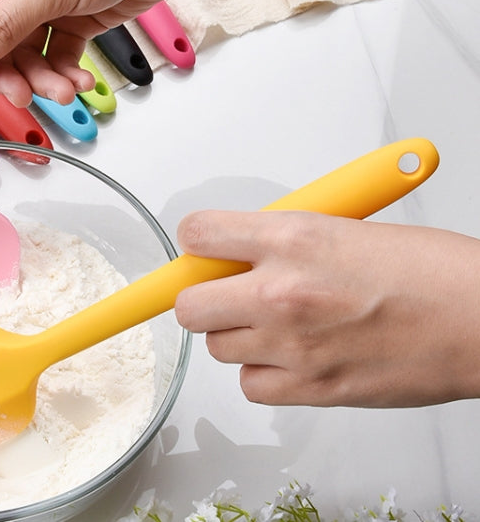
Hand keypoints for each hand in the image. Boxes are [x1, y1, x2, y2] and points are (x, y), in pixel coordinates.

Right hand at [0, 0, 204, 104]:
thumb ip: (8, 23)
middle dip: (6, 72)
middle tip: (22, 96)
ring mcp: (48, 2)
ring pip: (28, 54)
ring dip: (42, 79)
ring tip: (65, 91)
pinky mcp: (77, 18)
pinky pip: (60, 56)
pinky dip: (67, 73)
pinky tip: (82, 82)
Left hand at [174, 210, 479, 407]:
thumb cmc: (427, 270)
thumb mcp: (340, 227)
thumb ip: (281, 238)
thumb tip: (238, 248)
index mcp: (291, 239)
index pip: (198, 235)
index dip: (197, 242)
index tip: (202, 249)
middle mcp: (281, 292)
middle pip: (188, 304)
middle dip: (200, 295)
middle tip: (224, 291)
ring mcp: (292, 345)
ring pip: (217, 346)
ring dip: (235, 334)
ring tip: (272, 322)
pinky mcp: (312, 388)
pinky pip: (251, 385)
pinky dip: (263, 372)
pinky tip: (291, 355)